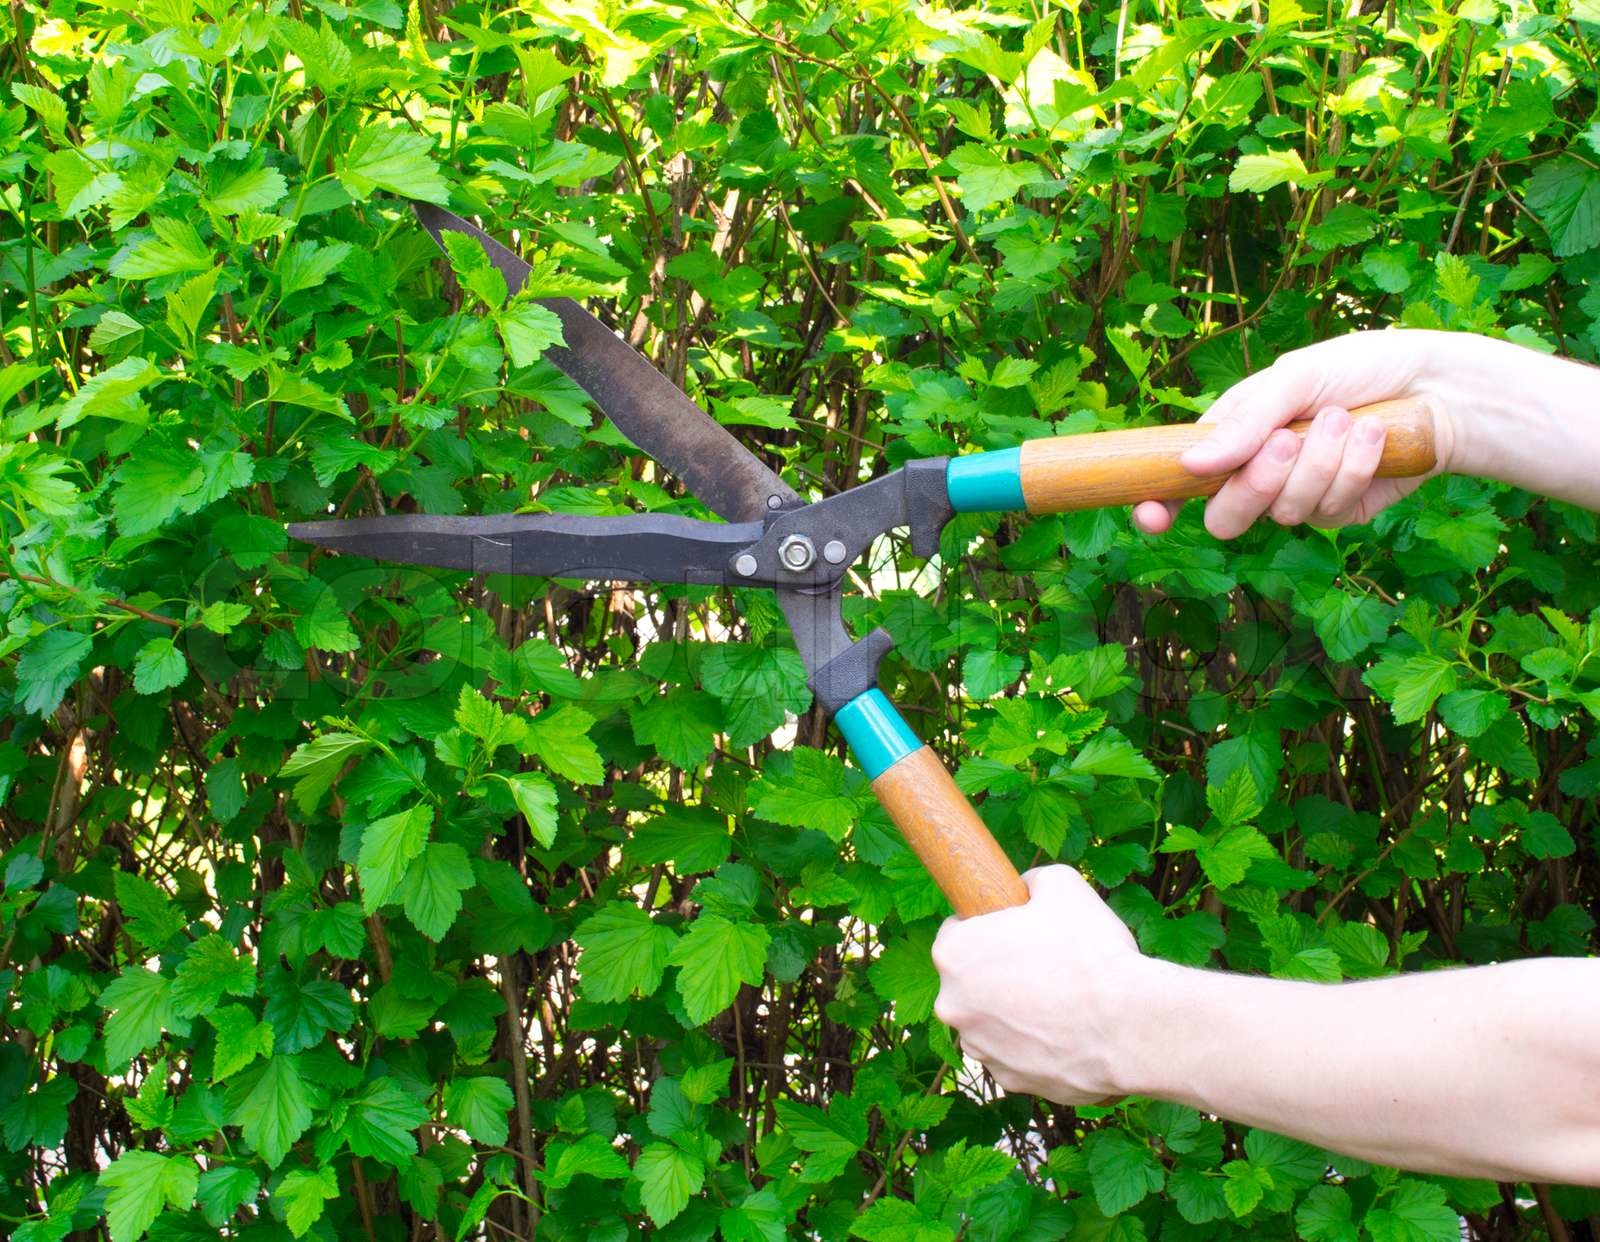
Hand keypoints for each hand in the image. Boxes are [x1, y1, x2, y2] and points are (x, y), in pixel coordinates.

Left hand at [931, 865, 1150, 1103]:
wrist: (1128, 1025)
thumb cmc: (1089, 951)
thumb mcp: (1060, 884)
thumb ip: (1030, 882)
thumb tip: (1025, 889)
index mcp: (953, 955)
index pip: (957, 932)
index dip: (989, 927)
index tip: (1016, 931)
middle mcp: (953, 1006)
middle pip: (972, 980)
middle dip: (1000, 972)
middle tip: (1045, 964)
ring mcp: (980, 1048)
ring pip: (993, 1021)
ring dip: (1016, 1011)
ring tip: (1063, 1000)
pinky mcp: (1010, 1081)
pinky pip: (1017, 1054)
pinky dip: (1036, 1045)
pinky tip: (1069, 1032)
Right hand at [1133, 330, 1467, 539]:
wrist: (1437, 386)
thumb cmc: (1360, 367)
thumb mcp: (1295, 377)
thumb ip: (1245, 422)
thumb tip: (1192, 464)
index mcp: (1232, 437)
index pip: (1179, 483)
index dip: (1159, 504)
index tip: (1154, 514)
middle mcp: (1259, 473)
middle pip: (1226, 518)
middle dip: (1256, 483)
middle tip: (1288, 439)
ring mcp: (1298, 497)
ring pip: (1283, 513)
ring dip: (1318, 462)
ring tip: (1344, 418)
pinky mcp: (1339, 512)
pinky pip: (1329, 509)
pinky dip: (1352, 468)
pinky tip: (1372, 436)